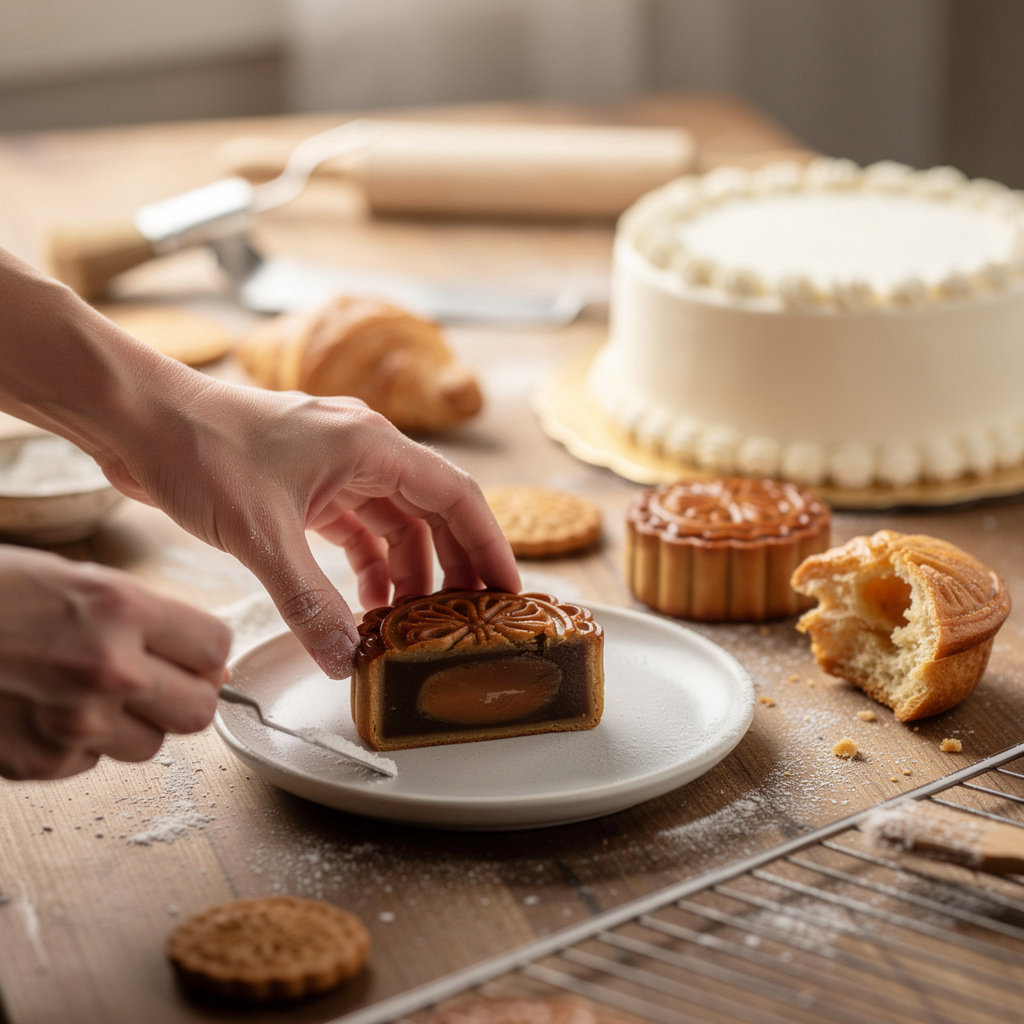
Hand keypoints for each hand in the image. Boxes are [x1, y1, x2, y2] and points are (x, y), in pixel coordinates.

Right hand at [0, 546, 230, 780]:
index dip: (205, 654)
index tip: (190, 654)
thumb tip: (204, 661)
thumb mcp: (76, 582)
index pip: (216, 648)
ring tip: (82, 692)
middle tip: (154, 683)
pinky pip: (92, 762)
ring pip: (150, 745)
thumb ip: (144, 620)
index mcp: (120, 608)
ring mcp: (75, 721)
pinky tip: (41, 710)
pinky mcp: (41, 763)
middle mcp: (108, 667)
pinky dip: (77, 743)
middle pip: (199, 710)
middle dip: (183, 698)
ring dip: (129, 725)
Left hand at [96, 380, 521, 678]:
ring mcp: (333, 467)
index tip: (507, 591)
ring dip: (402, 575)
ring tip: (403, 625)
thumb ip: (308, 601)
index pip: (455, 496)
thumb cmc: (199, 449)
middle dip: (450, 568)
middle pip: (431, 513)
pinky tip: (360, 604)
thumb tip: (344, 660)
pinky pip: (354, 531)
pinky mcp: (305, 486)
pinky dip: (364, 567)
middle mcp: (362, 451)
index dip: (488, 545)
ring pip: (392, 526)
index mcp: (370, 445)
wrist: (138, 420)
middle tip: (464, 621)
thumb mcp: (261, 535)